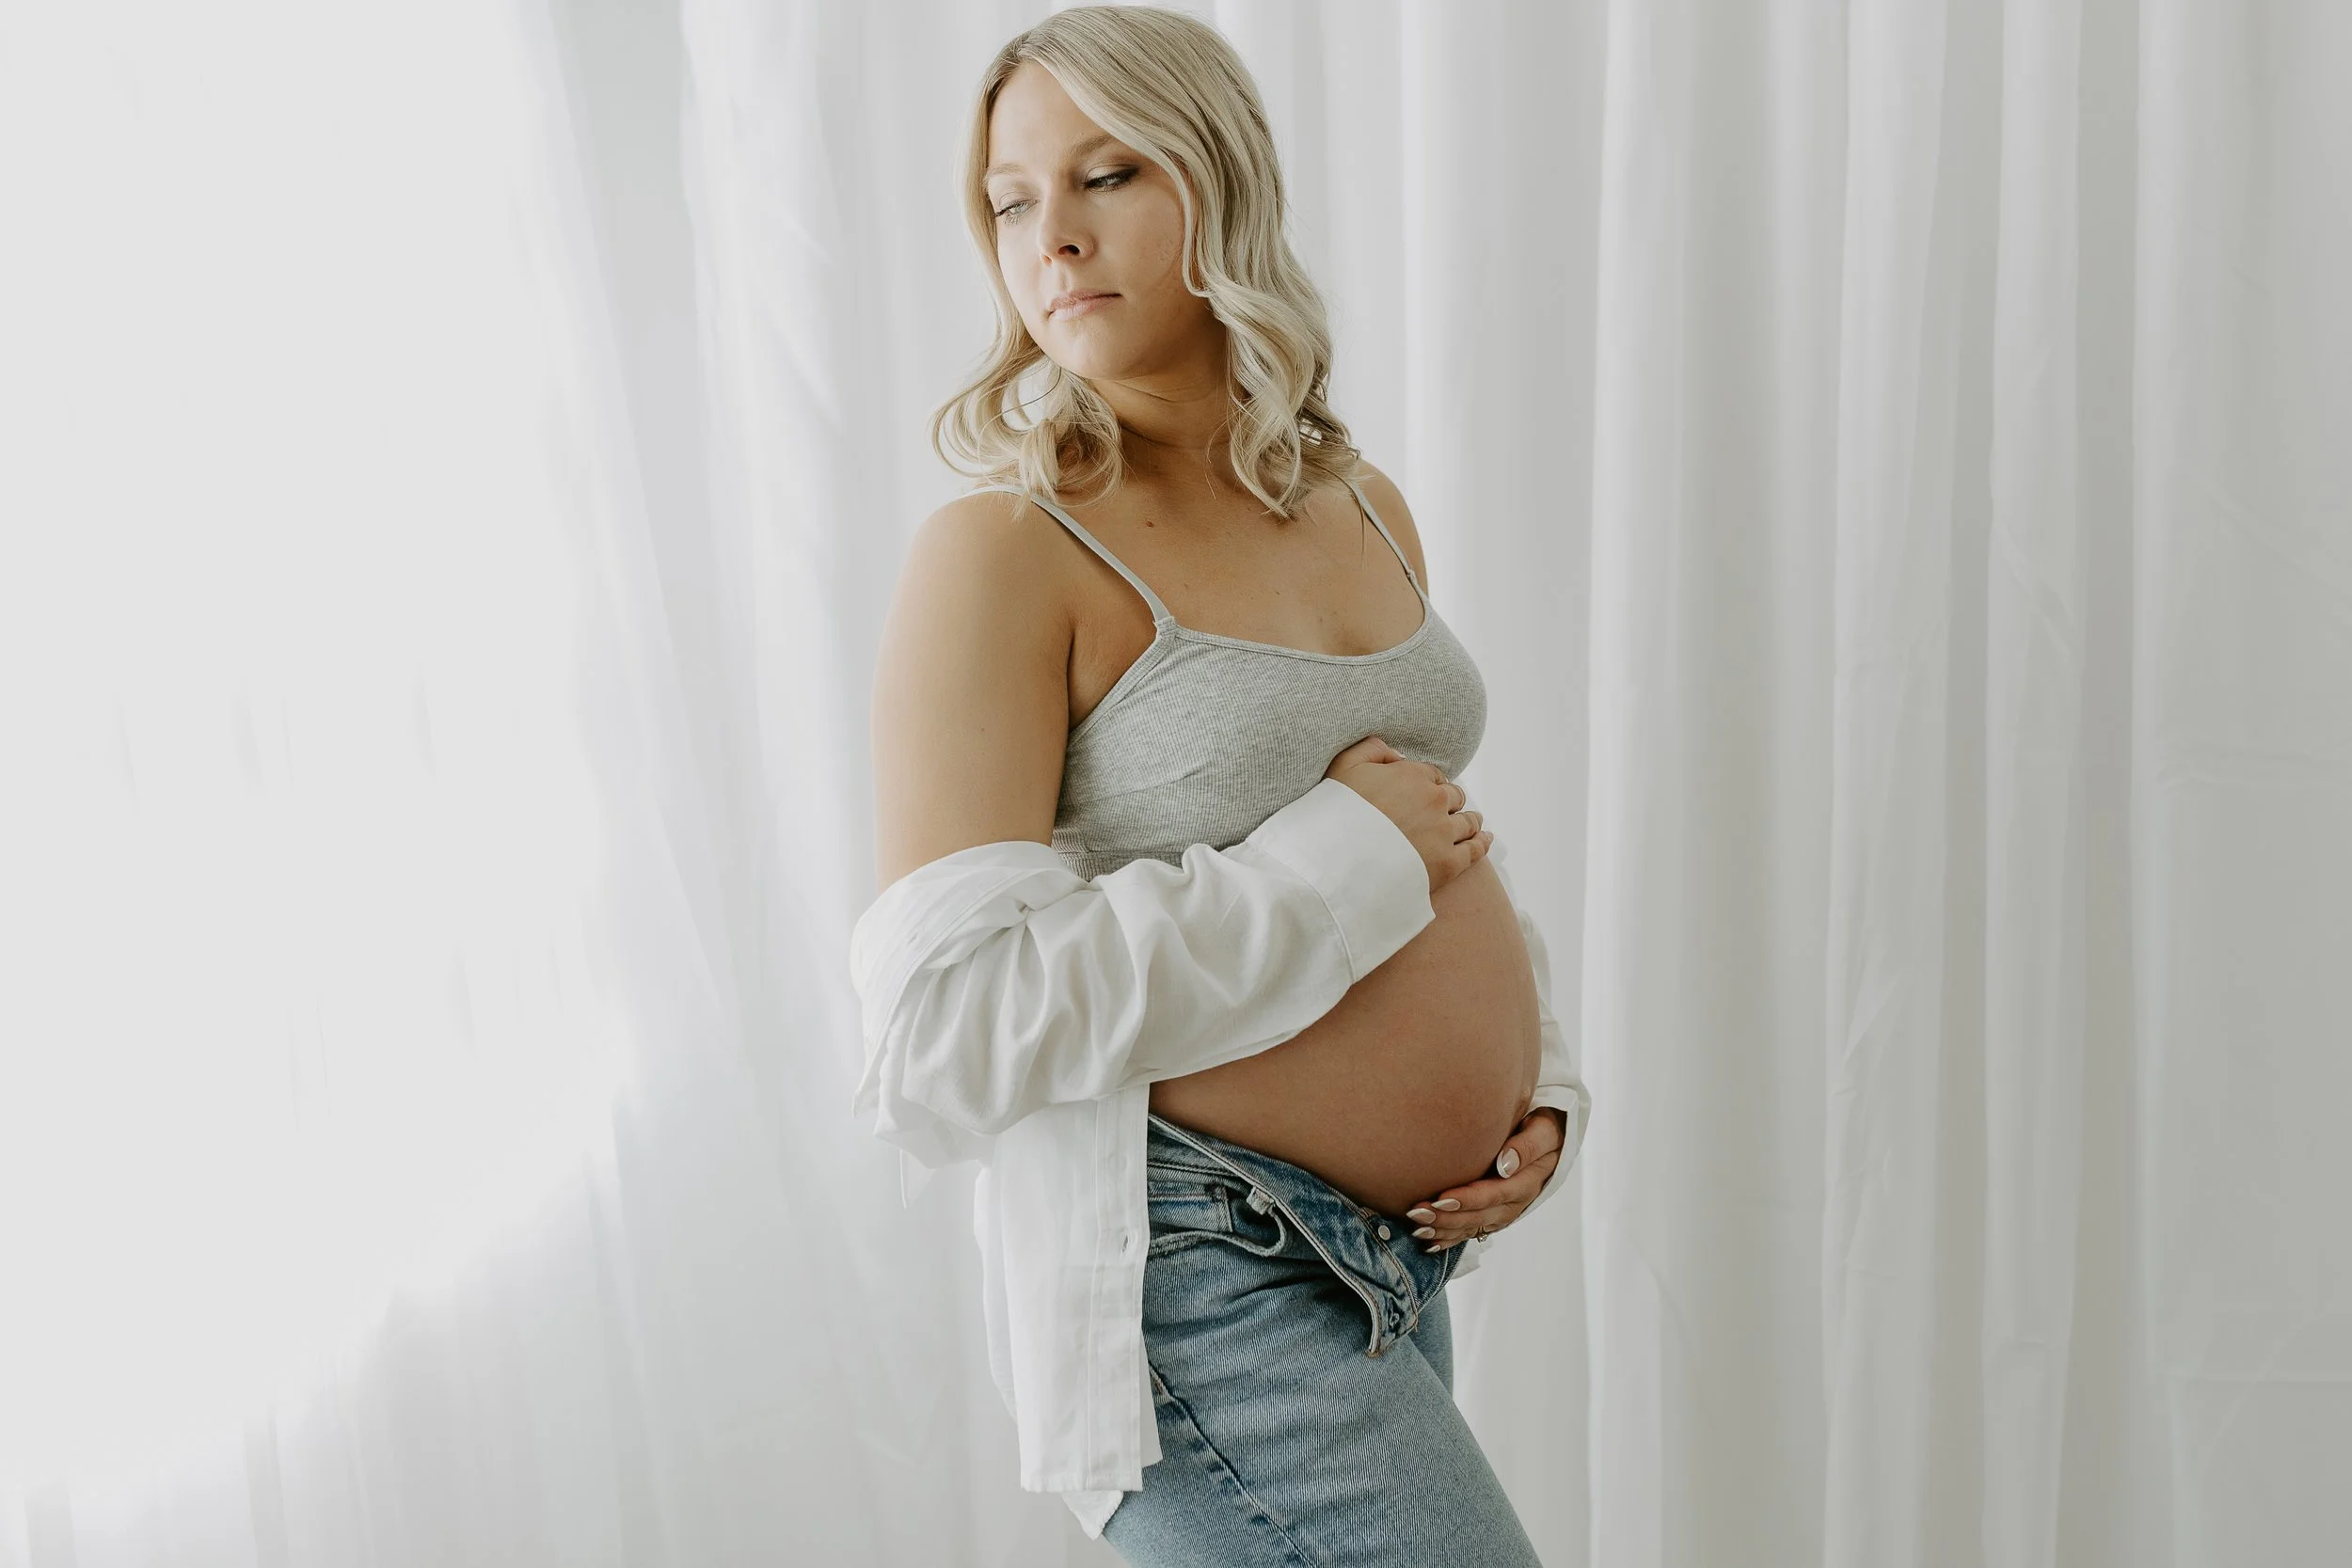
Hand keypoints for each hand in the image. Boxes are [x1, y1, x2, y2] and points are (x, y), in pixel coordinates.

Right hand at [1323, 734, 1489, 893]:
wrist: (1336, 863)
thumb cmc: (1334, 816)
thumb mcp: (1343, 766)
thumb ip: (1371, 749)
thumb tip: (1395, 754)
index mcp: (1412, 775)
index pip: (1432, 775)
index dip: (1428, 784)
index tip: (1423, 793)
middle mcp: (1434, 800)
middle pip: (1453, 797)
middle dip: (1449, 802)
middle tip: (1444, 811)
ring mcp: (1444, 833)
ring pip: (1468, 821)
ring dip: (1469, 820)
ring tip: (1472, 824)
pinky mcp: (1448, 864)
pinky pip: (1475, 850)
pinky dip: (1482, 842)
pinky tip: (1484, 839)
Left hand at [1403, 1107, 1567, 1251]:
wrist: (1550, 1143)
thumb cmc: (1543, 1129)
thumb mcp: (1544, 1131)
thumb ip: (1527, 1146)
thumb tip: (1506, 1163)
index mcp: (1526, 1183)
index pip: (1493, 1194)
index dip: (1467, 1199)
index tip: (1441, 1198)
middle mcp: (1514, 1203)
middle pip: (1478, 1216)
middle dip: (1446, 1218)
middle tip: (1417, 1212)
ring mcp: (1503, 1212)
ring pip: (1472, 1227)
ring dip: (1444, 1230)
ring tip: (1417, 1228)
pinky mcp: (1493, 1215)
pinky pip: (1471, 1231)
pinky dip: (1450, 1238)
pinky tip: (1429, 1243)